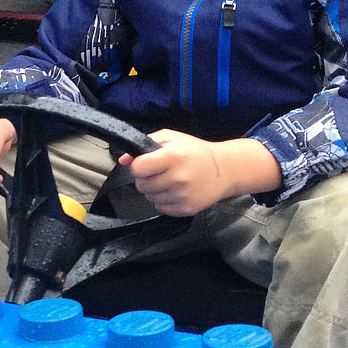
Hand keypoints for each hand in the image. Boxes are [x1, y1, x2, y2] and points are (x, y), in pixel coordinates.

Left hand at [119, 130, 280, 215]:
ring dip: (155, 190)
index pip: (138, 168)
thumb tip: (123, 159)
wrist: (225, 170)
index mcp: (173, 156)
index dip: (140, 165)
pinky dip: (164, 201)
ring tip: (170, 181)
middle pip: (142, 185)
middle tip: (161, 172)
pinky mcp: (187, 209)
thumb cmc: (195, 151)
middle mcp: (178, 177)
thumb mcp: (172, 138)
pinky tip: (176, 191)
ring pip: (150, 198)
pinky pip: (161, 208)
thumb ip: (145, 144)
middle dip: (147, 178)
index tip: (148, 163)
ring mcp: (183, 195)